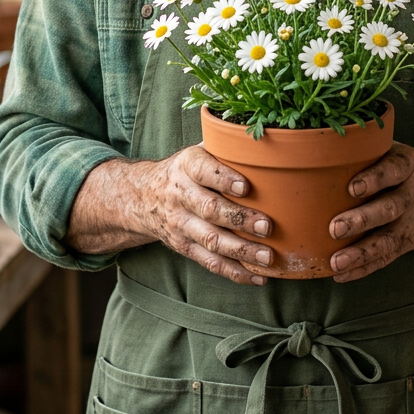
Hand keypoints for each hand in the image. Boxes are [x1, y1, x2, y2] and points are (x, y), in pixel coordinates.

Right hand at [138, 145, 274, 284]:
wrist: (145, 197)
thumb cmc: (187, 170)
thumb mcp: (198, 150)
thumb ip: (226, 145)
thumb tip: (266, 137)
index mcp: (187, 166)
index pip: (203, 171)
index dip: (224, 179)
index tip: (245, 186)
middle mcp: (181, 195)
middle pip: (209, 210)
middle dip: (239, 219)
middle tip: (266, 226)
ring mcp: (181, 225)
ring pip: (211, 240)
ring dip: (241, 251)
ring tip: (268, 257)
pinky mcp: (185, 247)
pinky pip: (210, 263)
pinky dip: (235, 272)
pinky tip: (258, 276)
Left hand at [327, 143, 413, 282]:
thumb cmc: (409, 168)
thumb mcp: (398, 150)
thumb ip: (370, 149)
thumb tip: (322, 142)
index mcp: (409, 165)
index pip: (393, 169)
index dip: (374, 178)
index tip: (352, 187)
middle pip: (390, 208)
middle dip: (362, 220)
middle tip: (335, 228)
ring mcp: (413, 222)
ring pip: (388, 239)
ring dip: (361, 252)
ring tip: (336, 261)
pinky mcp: (409, 243)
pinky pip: (387, 258)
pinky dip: (364, 268)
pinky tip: (342, 274)